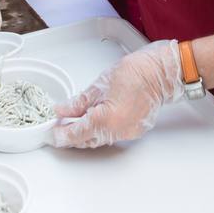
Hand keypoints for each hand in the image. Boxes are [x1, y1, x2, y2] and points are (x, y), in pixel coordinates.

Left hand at [52, 40, 182, 147]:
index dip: (60, 135)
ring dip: (86, 132)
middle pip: (87, 140)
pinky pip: (112, 135)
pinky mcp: (135, 131)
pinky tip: (97, 118)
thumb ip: (78, 102)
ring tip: (76, 119)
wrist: (162, 72)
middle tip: (60, 125)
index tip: (51, 133)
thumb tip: (62, 110)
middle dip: (71, 134)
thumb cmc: (137, 72)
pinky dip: (101, 129)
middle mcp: (117, 131)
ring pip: (99, 139)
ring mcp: (128, 133)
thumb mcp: (100, 84)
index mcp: (105, 119)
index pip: (75, 134)